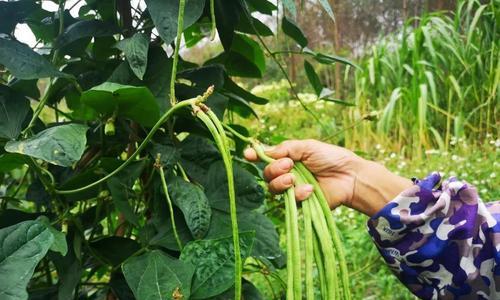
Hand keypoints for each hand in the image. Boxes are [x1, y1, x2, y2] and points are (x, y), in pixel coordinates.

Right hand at [244, 139, 412, 215]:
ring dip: (280, 183)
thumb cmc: (331, 158)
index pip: (267, 158)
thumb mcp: (307, 147)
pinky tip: (310, 189)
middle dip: (273, 170)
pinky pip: (289, 200)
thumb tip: (263, 152)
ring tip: (293, 179)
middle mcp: (288, 173)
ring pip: (273, 189)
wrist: (350, 176)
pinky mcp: (300, 203)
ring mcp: (293, 189)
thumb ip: (285, 149)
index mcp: (288, 158)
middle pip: (266, 174)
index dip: (255, 156)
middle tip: (288, 166)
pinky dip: (298, 194)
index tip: (247, 154)